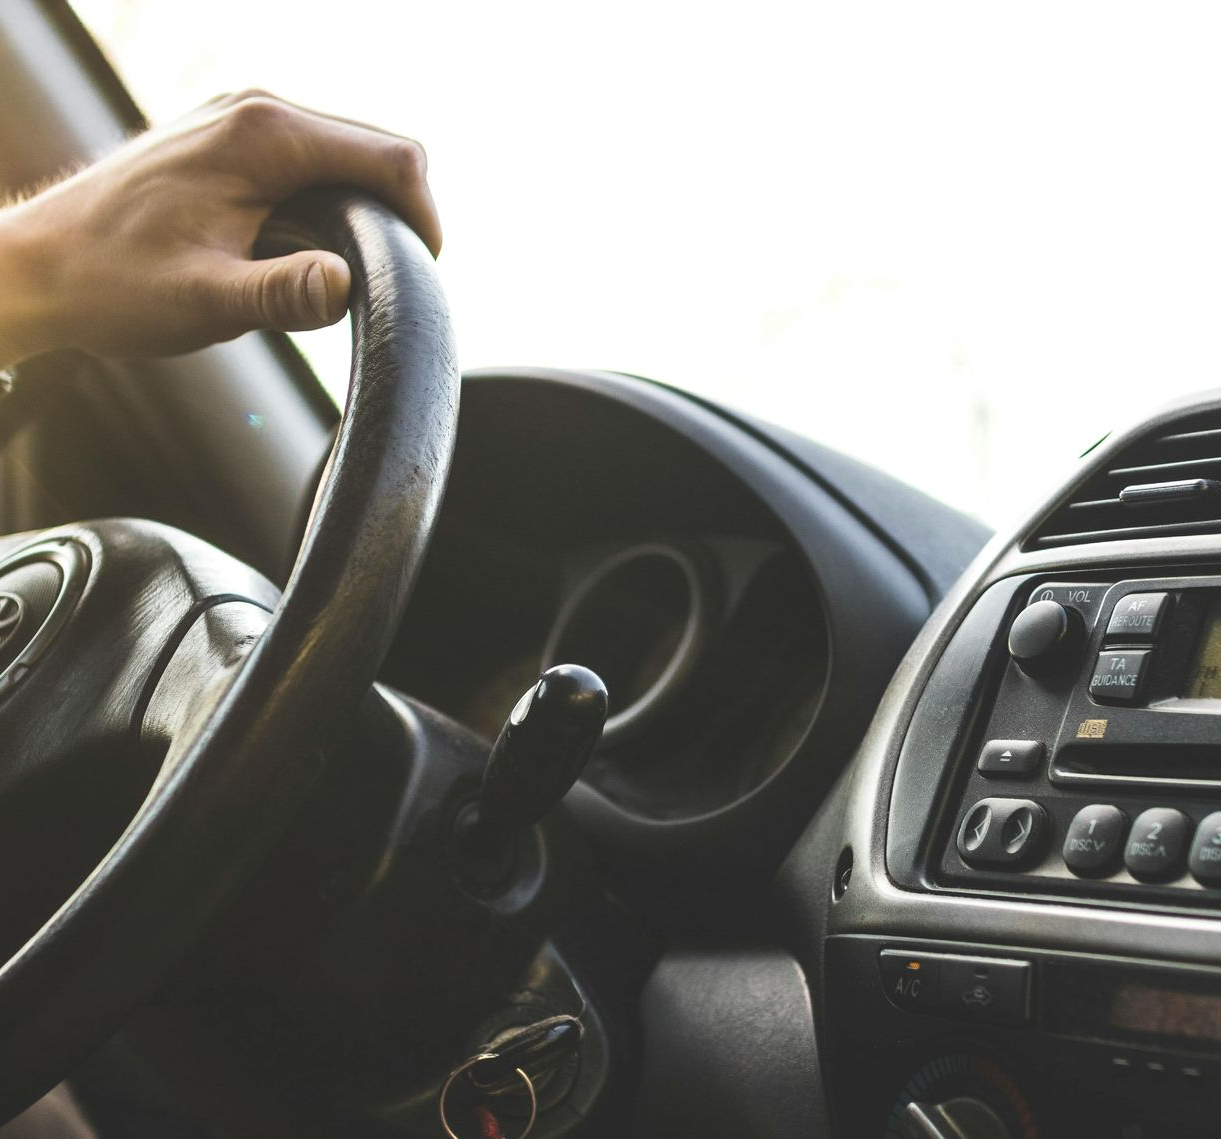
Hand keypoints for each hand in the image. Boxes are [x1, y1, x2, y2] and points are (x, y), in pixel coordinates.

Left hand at [0, 91, 440, 366]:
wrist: (39, 267)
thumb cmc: (114, 283)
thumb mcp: (206, 301)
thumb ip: (282, 294)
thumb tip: (346, 286)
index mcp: (265, 136)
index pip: (392, 158)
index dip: (425, 217)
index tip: (421, 276)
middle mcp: (258, 112)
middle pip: (377, 151)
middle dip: (399, 215)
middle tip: (388, 287)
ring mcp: (243, 122)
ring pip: (347, 157)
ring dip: (366, 213)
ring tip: (346, 276)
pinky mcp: (232, 143)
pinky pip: (313, 164)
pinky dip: (332, 207)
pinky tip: (308, 254)